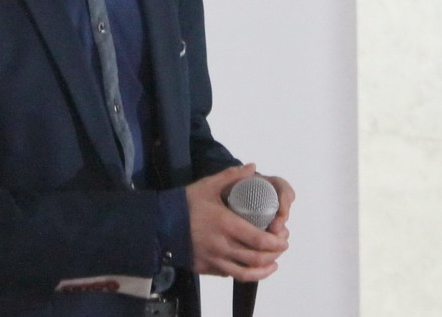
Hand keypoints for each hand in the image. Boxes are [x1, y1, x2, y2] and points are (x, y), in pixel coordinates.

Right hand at [184, 164, 289, 279]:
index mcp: (226, 224)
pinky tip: (250, 267)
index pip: (259, 240)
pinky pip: (230, 274)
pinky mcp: (205, 268)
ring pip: (245, 273)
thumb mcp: (207, 185)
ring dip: (264, 270)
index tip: (283, 238)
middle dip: (274, 254)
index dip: (276, 243)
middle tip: (280, 247)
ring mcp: (213, 260)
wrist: (158, 222)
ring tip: (272, 264)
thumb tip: (253, 167)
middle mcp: (222, 245)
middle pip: (256, 258)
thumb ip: (231, 176)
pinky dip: (244, 273)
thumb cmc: (185, 203)